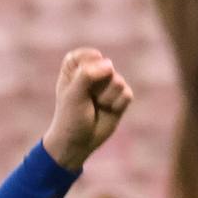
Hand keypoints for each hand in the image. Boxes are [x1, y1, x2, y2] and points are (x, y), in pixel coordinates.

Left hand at [41, 48, 134, 169]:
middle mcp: (93, 72)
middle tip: (87, 99)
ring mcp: (108, 84)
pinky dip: (117, 105)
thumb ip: (87, 75)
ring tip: (97, 106)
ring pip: (117, 81)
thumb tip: (109, 65)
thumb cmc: (71, 117)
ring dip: (106, 97)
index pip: (84, 55)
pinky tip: (108, 111)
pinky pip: (127, 94)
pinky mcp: (121, 96)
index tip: (80, 77)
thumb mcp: (73, 94)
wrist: (79, 142)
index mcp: (74, 68)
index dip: (87, 64)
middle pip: (105, 67)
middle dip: (97, 86)